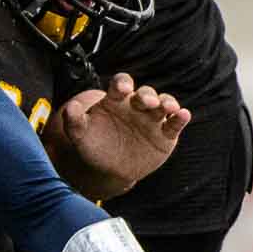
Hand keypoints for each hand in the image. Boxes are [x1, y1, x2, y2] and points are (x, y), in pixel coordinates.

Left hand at [52, 74, 189, 197]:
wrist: (110, 168)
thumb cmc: (95, 146)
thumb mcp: (81, 135)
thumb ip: (75, 121)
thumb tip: (69, 108)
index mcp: (116, 100)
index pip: (120, 84)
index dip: (122, 83)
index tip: (122, 88)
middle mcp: (136, 106)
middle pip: (145, 93)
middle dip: (147, 96)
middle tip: (147, 102)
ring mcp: (153, 119)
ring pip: (164, 104)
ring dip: (168, 102)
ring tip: (168, 107)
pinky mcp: (166, 134)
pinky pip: (175, 124)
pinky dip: (181, 118)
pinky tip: (183, 115)